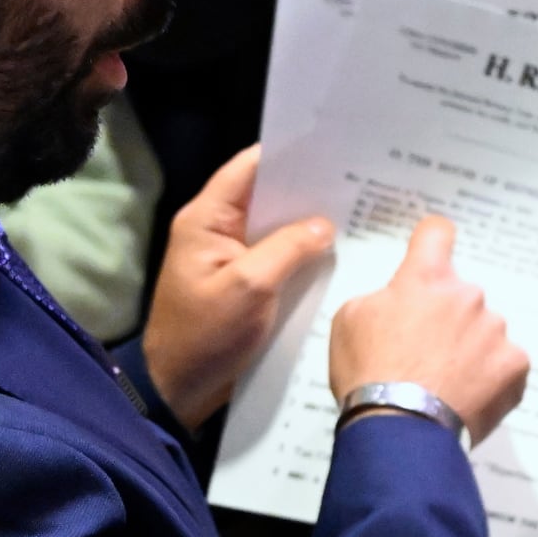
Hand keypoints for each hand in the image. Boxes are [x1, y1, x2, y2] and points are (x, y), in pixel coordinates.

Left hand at [134, 147, 336, 427]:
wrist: (179, 389)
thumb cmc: (205, 335)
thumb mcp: (249, 287)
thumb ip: (288, 249)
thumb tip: (324, 225)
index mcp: (207, 220)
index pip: (249, 168)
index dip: (288, 154)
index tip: (331, 146)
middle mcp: (218, 231)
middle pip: (267, 195)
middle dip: (308, 189)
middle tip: (358, 179)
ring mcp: (232, 259)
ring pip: (276, 228)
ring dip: (309, 223)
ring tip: (358, 211)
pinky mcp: (245, 285)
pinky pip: (278, 259)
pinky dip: (303, 255)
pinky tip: (339, 253)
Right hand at [328, 215, 529, 439]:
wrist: (400, 429)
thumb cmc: (368, 373)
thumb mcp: (349, 321)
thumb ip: (382, 297)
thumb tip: (399, 300)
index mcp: (426, 278)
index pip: (437, 233)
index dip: (432, 242)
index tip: (431, 252)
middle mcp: (468, 296)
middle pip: (460, 295)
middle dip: (446, 317)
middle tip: (424, 353)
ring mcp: (496, 331)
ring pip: (484, 331)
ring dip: (469, 348)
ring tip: (444, 383)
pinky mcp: (515, 366)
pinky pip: (504, 364)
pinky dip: (490, 378)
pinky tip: (467, 397)